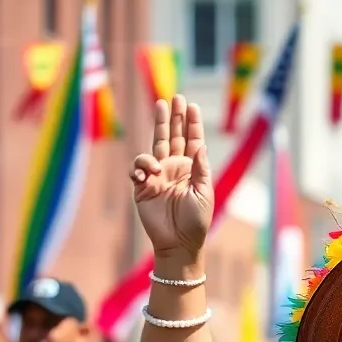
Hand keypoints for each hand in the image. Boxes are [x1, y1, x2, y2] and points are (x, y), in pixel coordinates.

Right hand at [130, 96, 213, 258]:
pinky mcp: (143, 187)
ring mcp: (158, 176)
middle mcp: (175, 169)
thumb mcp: (204, 194)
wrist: (178, 244)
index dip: (192, 124)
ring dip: (157, 127)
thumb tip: (200, 145)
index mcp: (192, 171)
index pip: (192, 142)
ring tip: (160, 123)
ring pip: (155, 145)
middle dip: (174, 116)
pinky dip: (140, 167)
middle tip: (175, 96)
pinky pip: (137, 169)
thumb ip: (201, 169)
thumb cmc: (196, 222)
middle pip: (173, 136)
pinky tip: (147, 174)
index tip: (192, 105)